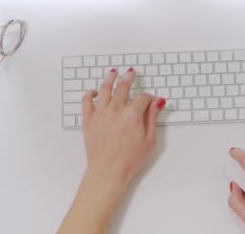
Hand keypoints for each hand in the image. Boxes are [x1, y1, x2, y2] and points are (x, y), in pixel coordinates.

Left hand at [58, 68, 165, 233]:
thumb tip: (158, 102)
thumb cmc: (130, 160)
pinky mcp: (89, 120)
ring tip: (113, 73)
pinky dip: (89, 93)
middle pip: (123, 87)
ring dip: (110, 78)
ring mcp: (100, 113)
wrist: (108, 172)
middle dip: (128, 78)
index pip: (142, 97)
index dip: (148, 97)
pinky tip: (93, 91)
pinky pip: (86, 101)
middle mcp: (116, 110)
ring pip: (104, 89)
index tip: (150, 101)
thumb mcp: (149, 140)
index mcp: (132, 114)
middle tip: (130, 74)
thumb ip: (152, 118)